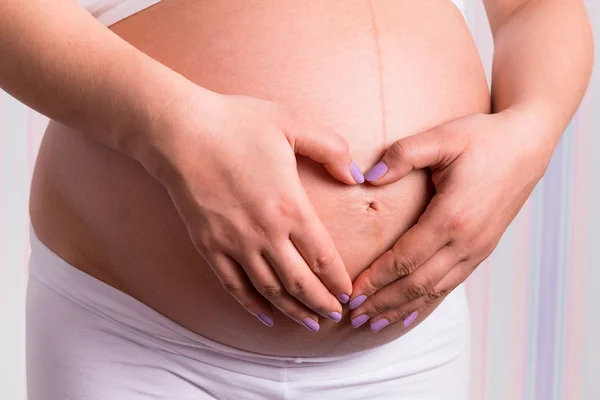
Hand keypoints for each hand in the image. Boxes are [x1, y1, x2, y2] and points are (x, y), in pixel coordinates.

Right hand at [138, 88, 363, 330]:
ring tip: (309, 323)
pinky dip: (252, 306)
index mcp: (290, 206)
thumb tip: (355, 177)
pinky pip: (233, 286)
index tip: (348, 294)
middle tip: (336, 316)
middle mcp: (265, 233)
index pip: (323, 256)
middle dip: (321, 304)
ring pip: (270, 290)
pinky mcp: (208, 246)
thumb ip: (332, 149)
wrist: (179, 131)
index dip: (338, 281)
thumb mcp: (293, 123)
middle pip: (300, 282)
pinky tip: (266, 316)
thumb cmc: (236, 124)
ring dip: (293, 310)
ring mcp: (234, 243)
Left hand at [348, 109, 550, 331]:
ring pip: (433, 291)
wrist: (527, 146)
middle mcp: (467, 241)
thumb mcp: (442, 137)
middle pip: (417, 283)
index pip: (405, 258)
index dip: (376, 278)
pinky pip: (450, 285)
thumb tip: (368, 177)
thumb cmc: (483, 139)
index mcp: (452, 216)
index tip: (351, 292)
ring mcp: (477, 249)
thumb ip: (403, 154)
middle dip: (382, 302)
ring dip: (400, 308)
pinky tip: (409, 313)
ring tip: (372, 322)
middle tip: (352, 316)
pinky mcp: (482, 250)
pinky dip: (426, 303)